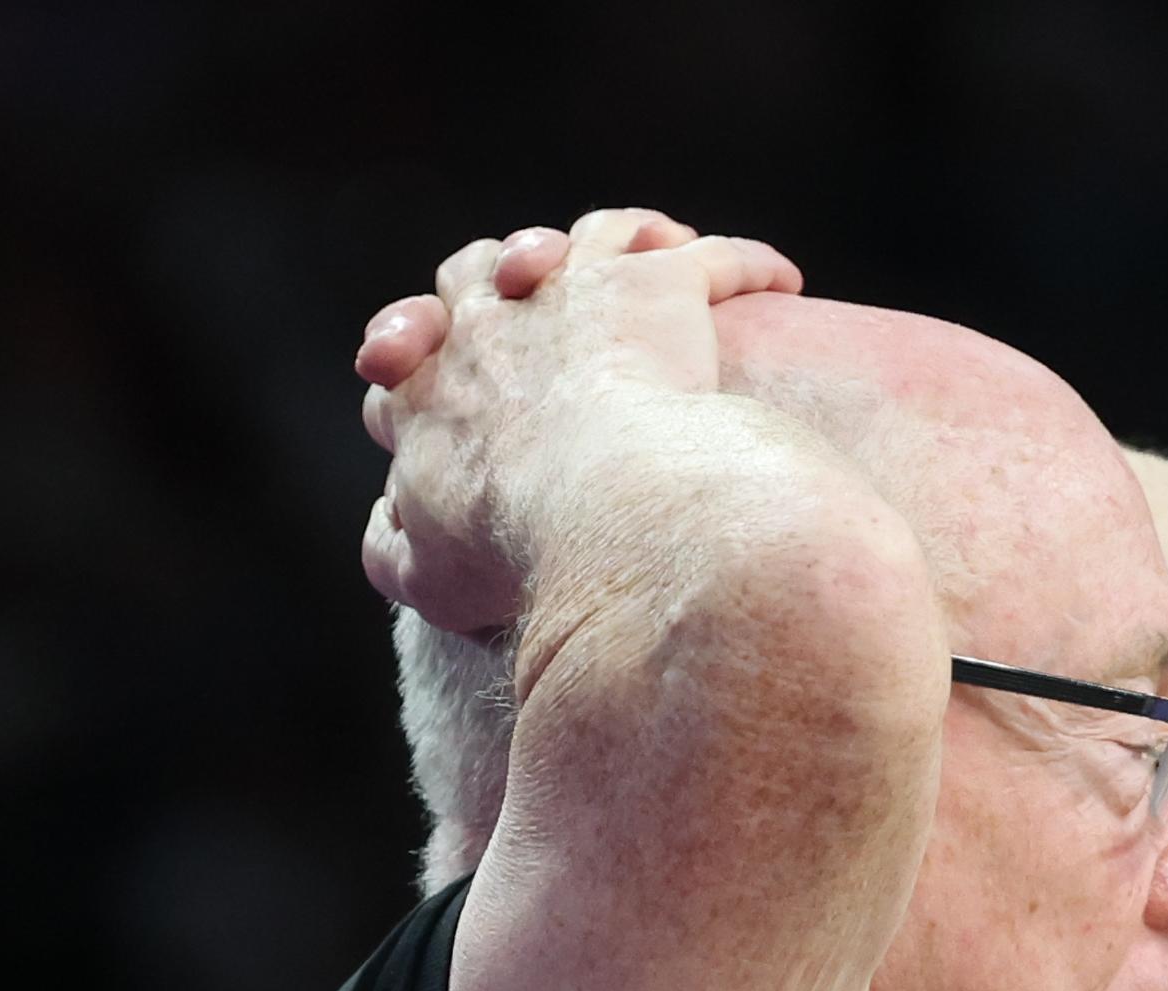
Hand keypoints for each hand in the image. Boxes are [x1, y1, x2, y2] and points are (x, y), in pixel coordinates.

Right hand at [354, 207, 801, 636]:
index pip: (405, 350)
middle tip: (534, 293)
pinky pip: (713, 258)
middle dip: (499, 276)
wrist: (599, 516)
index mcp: (427, 386)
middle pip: (479, 269)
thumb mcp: (426, 574)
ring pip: (591, 239)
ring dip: (614, 245)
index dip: (418, 354)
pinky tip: (778, 282)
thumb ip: (392, 549)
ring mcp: (576, 290)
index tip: (438, 371)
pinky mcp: (658, 286)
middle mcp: (492, 319)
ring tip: (649, 258)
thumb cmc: (515, 553)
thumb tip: (389, 527)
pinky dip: (745, 264)